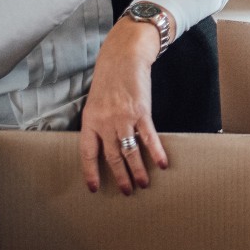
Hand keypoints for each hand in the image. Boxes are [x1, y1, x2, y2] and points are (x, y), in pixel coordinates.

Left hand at [79, 19, 168, 193]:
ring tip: (144, 183)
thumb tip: (106, 145)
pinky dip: (156, 152)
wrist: (123, 58)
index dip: (91, 172)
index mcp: (89, 121)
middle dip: (120, 177)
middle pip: (112, 157)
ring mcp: (124, 118)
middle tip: (127, 191)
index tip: (94, 188)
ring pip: (130, 151)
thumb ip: (98, 124)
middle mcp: (105, 122)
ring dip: (138, 170)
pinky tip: (161, 163)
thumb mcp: (95, 103)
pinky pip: (149, 137)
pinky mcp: (142, 112)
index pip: (88, 153)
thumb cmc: (109, 79)